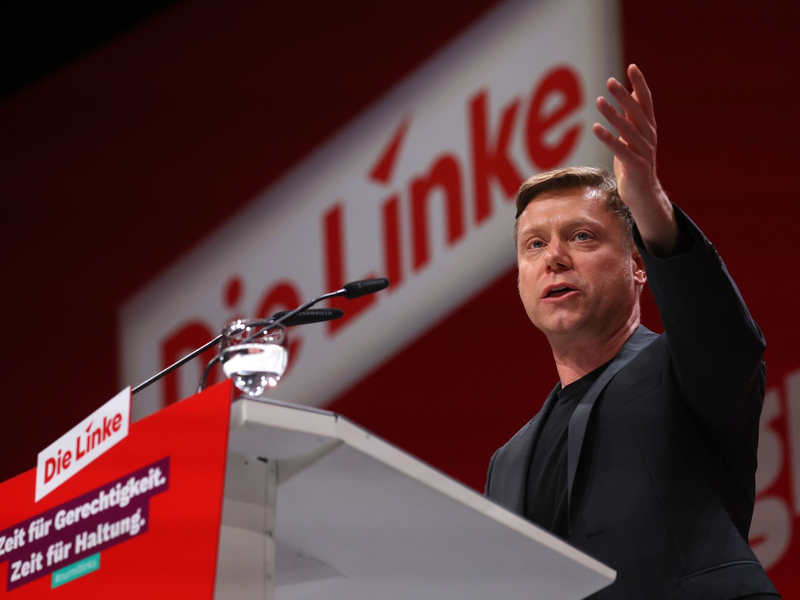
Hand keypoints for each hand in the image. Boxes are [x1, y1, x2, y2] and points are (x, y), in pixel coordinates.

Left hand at [593, 64, 677, 255]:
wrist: (644, 195)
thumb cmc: (635, 165)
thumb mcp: (634, 138)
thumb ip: (632, 117)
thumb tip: (630, 93)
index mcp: (648, 129)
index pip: (646, 102)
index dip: (640, 85)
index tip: (632, 67)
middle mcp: (649, 138)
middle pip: (637, 112)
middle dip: (624, 96)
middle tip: (611, 81)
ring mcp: (644, 152)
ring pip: (628, 130)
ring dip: (613, 114)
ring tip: (600, 100)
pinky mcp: (636, 166)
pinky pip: (620, 149)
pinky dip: (608, 138)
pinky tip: (596, 127)